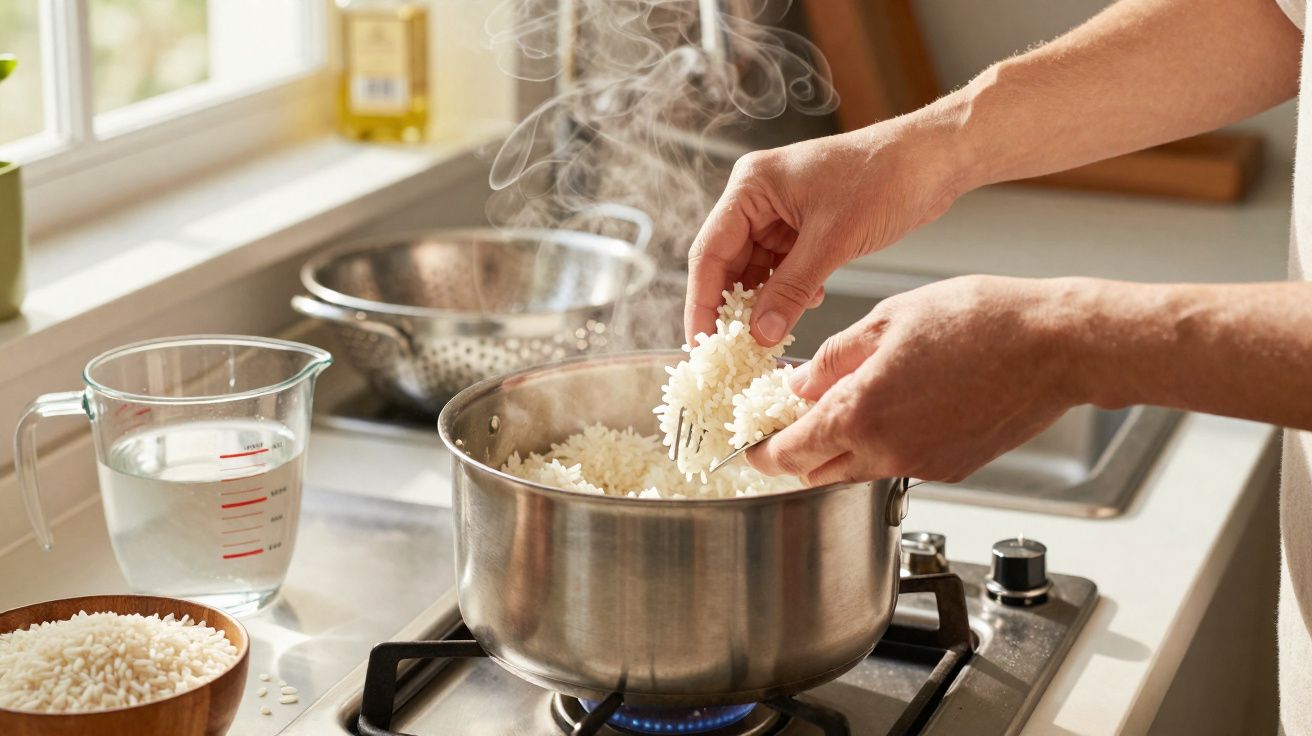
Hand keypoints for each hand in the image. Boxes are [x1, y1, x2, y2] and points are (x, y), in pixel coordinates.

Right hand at [684, 118, 966, 345]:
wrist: (933, 160)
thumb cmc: (884, 178)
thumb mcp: (832, 240)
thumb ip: (790, 290)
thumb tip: (760, 335)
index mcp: (751, 186)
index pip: (710, 252)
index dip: (702, 302)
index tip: (700, 344)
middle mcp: (758, 198)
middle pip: (728, 264)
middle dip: (733, 308)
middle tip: (732, 351)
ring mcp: (781, 213)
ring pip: (757, 271)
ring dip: (765, 304)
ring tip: (770, 337)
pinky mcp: (805, 227)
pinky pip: (783, 269)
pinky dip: (790, 292)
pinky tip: (809, 304)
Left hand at [747, 275, 1085, 483]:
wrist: (1056, 346)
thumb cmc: (980, 321)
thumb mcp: (889, 320)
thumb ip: (834, 358)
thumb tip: (799, 385)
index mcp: (861, 413)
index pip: (789, 453)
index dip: (761, 452)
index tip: (750, 445)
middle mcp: (888, 452)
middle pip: (818, 472)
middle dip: (798, 452)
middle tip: (793, 421)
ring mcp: (922, 465)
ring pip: (858, 472)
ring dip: (842, 449)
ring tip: (849, 404)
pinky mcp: (952, 468)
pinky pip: (899, 465)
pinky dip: (884, 446)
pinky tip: (899, 406)